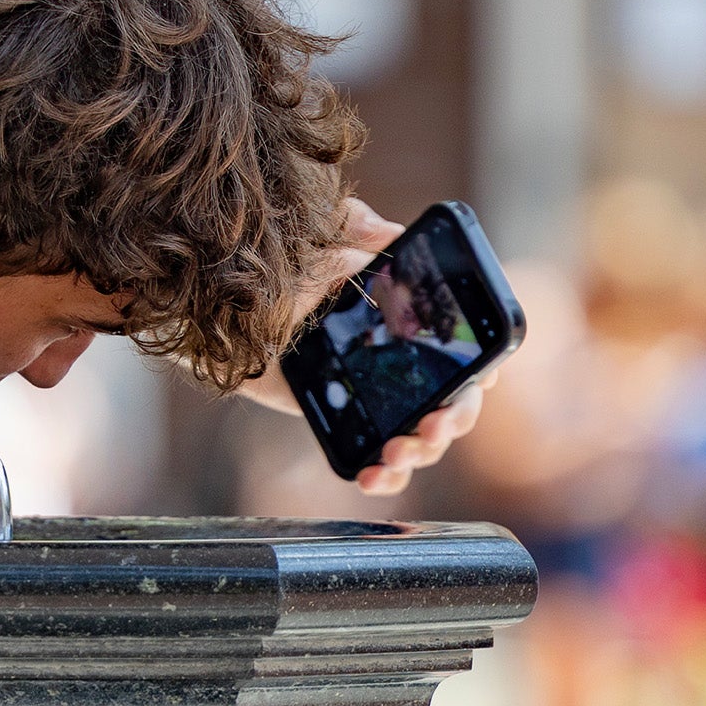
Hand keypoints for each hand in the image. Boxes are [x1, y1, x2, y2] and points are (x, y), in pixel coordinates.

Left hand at [237, 198, 495, 494]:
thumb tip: (389, 233)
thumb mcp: (318, 244)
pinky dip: (385, 477)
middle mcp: (404, 363)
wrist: (223, 317)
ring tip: (397, 449)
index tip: (479, 376)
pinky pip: (378, 461)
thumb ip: (354, 228)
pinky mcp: (349, 427)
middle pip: (455, 402)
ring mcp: (379, 399)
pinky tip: (373, 476)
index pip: (464, 348)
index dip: (482, 366)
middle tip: (433, 422)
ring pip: (423, 438)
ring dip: (422, 451)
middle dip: (454, 418)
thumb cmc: (278, 275)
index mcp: (411, 322)